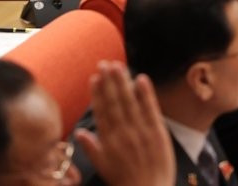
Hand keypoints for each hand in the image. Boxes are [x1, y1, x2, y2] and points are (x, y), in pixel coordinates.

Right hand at [74, 62, 174, 185]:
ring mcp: (140, 131)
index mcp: (108, 141)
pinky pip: (150, 109)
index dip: (97, 93)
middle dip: (109, 82)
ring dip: (123, 82)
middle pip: (114, 102)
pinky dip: (145, 94)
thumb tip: (79, 132)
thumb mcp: (103, 167)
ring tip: (118, 66)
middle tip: (105, 63)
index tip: (94, 77)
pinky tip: (141, 79)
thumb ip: (91, 148)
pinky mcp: (158, 132)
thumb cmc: (125, 180)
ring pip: (129, 102)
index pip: (101, 112)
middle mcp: (122, 133)